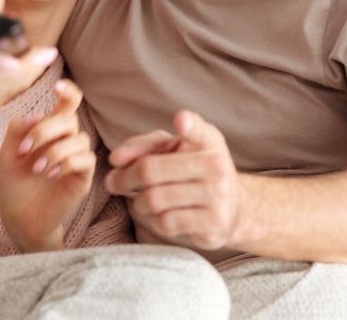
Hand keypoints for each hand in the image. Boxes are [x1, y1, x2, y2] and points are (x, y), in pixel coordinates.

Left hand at [0, 79, 95, 251]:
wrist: (18, 219)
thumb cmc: (13, 186)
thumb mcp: (6, 156)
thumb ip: (16, 132)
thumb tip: (36, 114)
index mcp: (50, 131)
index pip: (67, 104)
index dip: (68, 91)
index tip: (57, 86)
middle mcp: (66, 141)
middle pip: (70, 119)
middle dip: (47, 129)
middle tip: (24, 149)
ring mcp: (76, 159)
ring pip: (79, 139)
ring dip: (55, 150)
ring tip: (37, 169)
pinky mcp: (82, 178)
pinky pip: (85, 160)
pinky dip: (67, 162)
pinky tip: (50, 174)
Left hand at [105, 110, 247, 250]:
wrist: (232, 209)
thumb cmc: (191, 173)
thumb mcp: (172, 150)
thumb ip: (142, 146)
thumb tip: (116, 159)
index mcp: (208, 140)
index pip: (199, 129)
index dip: (189, 124)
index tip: (180, 122)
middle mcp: (217, 165)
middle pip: (150, 170)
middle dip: (124, 178)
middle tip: (113, 182)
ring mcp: (218, 195)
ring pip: (154, 199)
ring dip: (138, 203)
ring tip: (140, 201)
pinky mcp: (213, 223)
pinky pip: (166, 222)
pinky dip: (153, 221)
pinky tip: (158, 216)